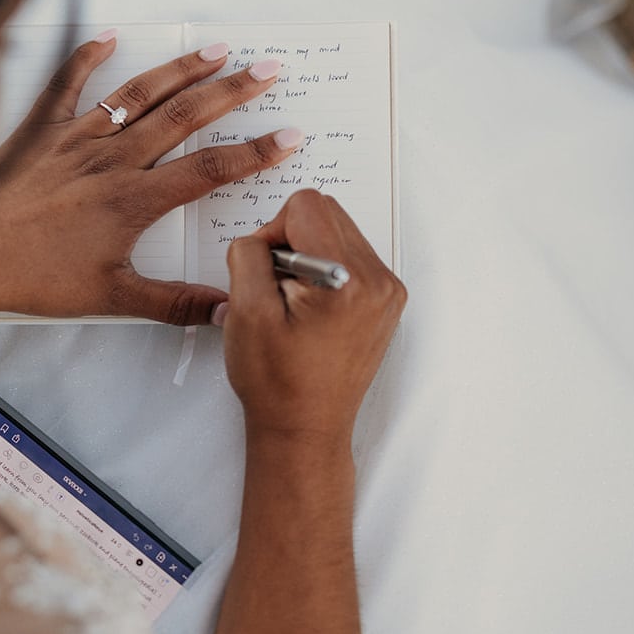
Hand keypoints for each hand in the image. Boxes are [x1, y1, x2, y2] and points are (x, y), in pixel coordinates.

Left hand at [0, 34, 302, 325]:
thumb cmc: (30, 280)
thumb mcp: (108, 298)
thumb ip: (172, 302)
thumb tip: (225, 308)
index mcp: (131, 201)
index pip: (208, 169)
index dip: (254, 152)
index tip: (289, 135)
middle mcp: (108, 160)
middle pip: (183, 117)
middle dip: (231, 91)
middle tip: (268, 69)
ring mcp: (72, 139)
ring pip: (136, 94)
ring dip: (179, 70)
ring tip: (216, 49)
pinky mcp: (37, 131)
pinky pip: (65, 84)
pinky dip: (88, 56)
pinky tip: (110, 35)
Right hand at [221, 190, 405, 449]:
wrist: (305, 428)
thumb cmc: (277, 382)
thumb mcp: (245, 311)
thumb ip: (249, 254)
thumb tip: (262, 237)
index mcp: (346, 280)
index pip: (306, 206)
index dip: (272, 230)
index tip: (264, 269)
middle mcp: (379, 281)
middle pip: (326, 212)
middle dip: (291, 237)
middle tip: (276, 284)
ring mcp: (388, 292)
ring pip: (338, 232)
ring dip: (308, 253)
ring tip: (294, 300)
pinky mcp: (386, 302)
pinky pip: (351, 257)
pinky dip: (324, 269)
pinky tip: (310, 307)